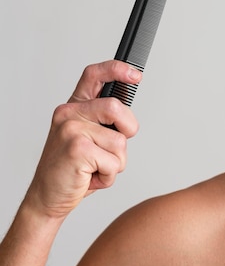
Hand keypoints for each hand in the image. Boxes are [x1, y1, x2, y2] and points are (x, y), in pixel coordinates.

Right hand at [24, 60, 141, 219]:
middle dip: (128, 130)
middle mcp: (69, 114)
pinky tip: (91, 176)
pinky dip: (109, 176)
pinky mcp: (77, 149)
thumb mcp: (87, 137)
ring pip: (120, 141)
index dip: (118, 70)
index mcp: (73, 107)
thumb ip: (103, 121)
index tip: (136, 75)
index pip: (95, 74)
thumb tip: (128, 114)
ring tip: (95, 167)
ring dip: (116, 162)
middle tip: (114, 149)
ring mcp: (71, 130)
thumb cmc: (73, 168)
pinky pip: (115, 162)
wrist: (48, 196)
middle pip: (116, 108)